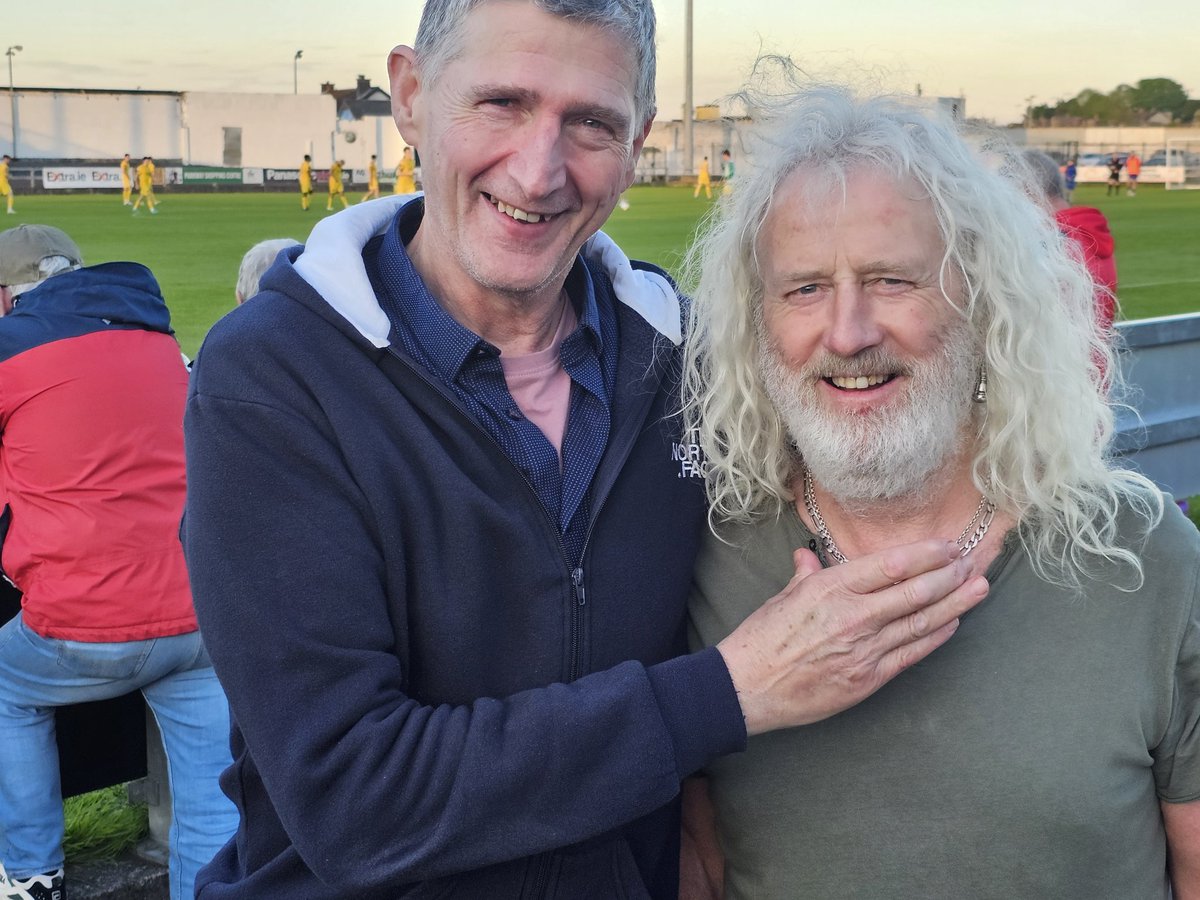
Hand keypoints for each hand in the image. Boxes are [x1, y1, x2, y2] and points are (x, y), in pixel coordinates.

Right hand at [716, 540, 987, 735]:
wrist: (748, 687)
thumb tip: (809, 556)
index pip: (891, 565)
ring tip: (978, 588)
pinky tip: (952, 624)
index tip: (948, 545)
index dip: (926, 554)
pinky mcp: (868, 678)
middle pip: (915, 591)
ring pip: (920, 621)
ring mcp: (864, 649)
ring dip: (954, 603)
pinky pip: (911, 653)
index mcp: (831, 587)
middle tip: (972, 562)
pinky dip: (935, 637)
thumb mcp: (783, 597)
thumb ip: (806, 574)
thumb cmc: (762, 639)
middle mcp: (853, 615)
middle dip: (949, 575)